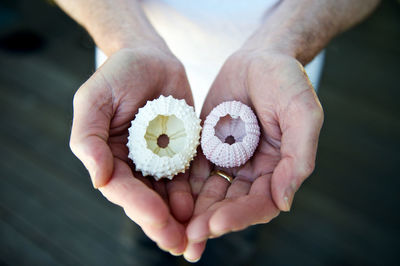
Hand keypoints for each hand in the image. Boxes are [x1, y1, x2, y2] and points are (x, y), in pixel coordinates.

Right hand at [69, 47, 193, 254]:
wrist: (151, 58)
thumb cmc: (118, 74)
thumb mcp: (94, 99)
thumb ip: (89, 139)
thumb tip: (98, 180)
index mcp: (109, 157)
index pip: (122, 188)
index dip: (139, 206)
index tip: (159, 220)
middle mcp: (134, 165)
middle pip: (147, 200)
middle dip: (162, 224)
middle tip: (179, 245)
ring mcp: (159, 161)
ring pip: (168, 196)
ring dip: (181, 219)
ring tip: (195, 238)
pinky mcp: (181, 153)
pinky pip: (188, 178)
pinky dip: (195, 196)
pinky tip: (206, 211)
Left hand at [184, 51, 323, 260]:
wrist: (259, 58)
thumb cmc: (286, 80)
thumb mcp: (302, 112)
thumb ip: (298, 156)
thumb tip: (284, 202)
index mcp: (279, 169)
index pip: (261, 203)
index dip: (240, 216)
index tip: (216, 223)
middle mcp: (253, 171)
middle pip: (232, 205)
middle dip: (211, 221)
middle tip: (188, 236)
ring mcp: (228, 161)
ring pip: (210, 194)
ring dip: (193, 212)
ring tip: (173, 228)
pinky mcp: (207, 148)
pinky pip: (193, 171)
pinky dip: (181, 187)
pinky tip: (164, 200)